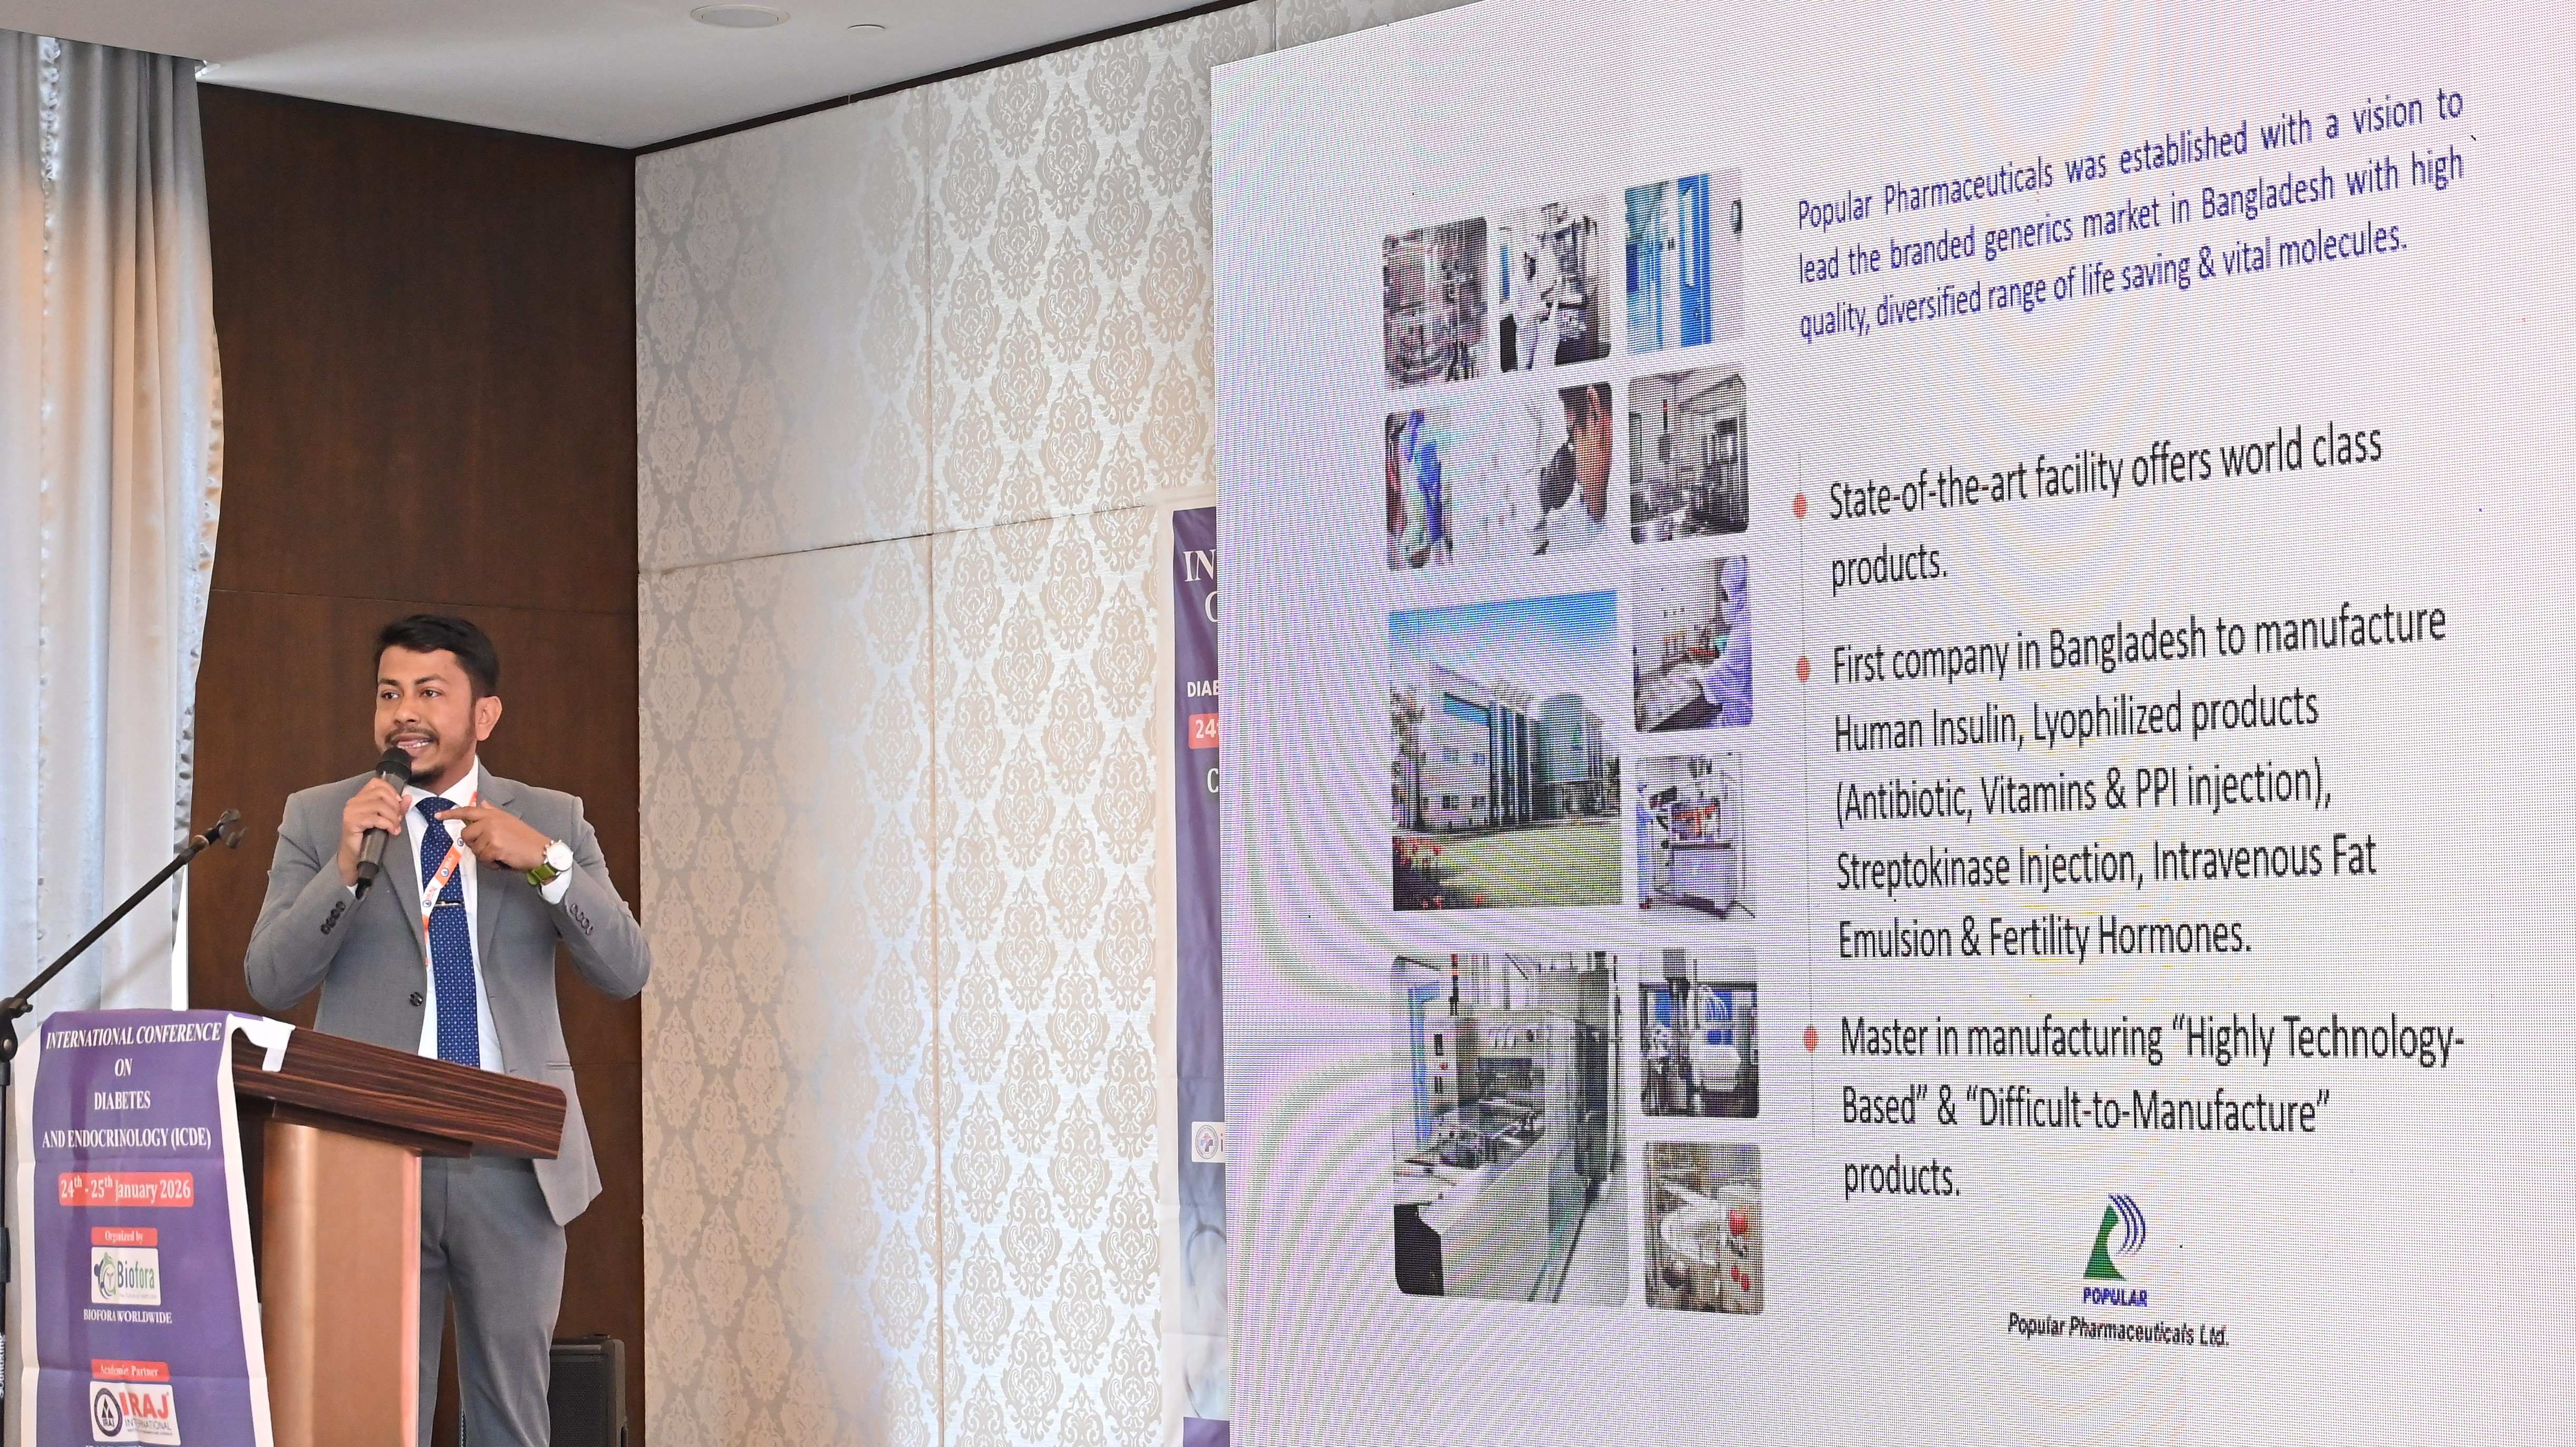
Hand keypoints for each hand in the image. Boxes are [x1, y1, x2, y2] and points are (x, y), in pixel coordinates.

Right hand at [337, 778, 407, 886]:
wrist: (355, 856)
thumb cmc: (370, 837)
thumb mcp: (386, 820)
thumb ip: (397, 808)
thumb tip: (408, 797)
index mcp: (361, 797)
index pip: (377, 782)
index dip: (391, 791)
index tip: (399, 803)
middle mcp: (354, 801)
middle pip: (381, 793)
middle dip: (395, 806)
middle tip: (398, 819)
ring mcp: (351, 811)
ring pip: (379, 805)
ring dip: (392, 817)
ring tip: (395, 827)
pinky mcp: (351, 821)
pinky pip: (375, 818)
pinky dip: (387, 824)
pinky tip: (391, 831)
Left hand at [435, 805, 552, 873]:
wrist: (542, 851)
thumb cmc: (526, 839)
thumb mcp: (509, 820)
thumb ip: (493, 812)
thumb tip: (483, 803)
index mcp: (494, 814)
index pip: (468, 810)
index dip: (451, 813)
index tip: (438, 816)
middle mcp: (491, 821)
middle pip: (466, 833)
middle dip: (474, 844)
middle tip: (489, 848)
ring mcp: (492, 833)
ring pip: (474, 848)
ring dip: (485, 855)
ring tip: (500, 854)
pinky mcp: (494, 847)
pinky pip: (483, 858)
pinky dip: (491, 863)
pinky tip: (502, 860)